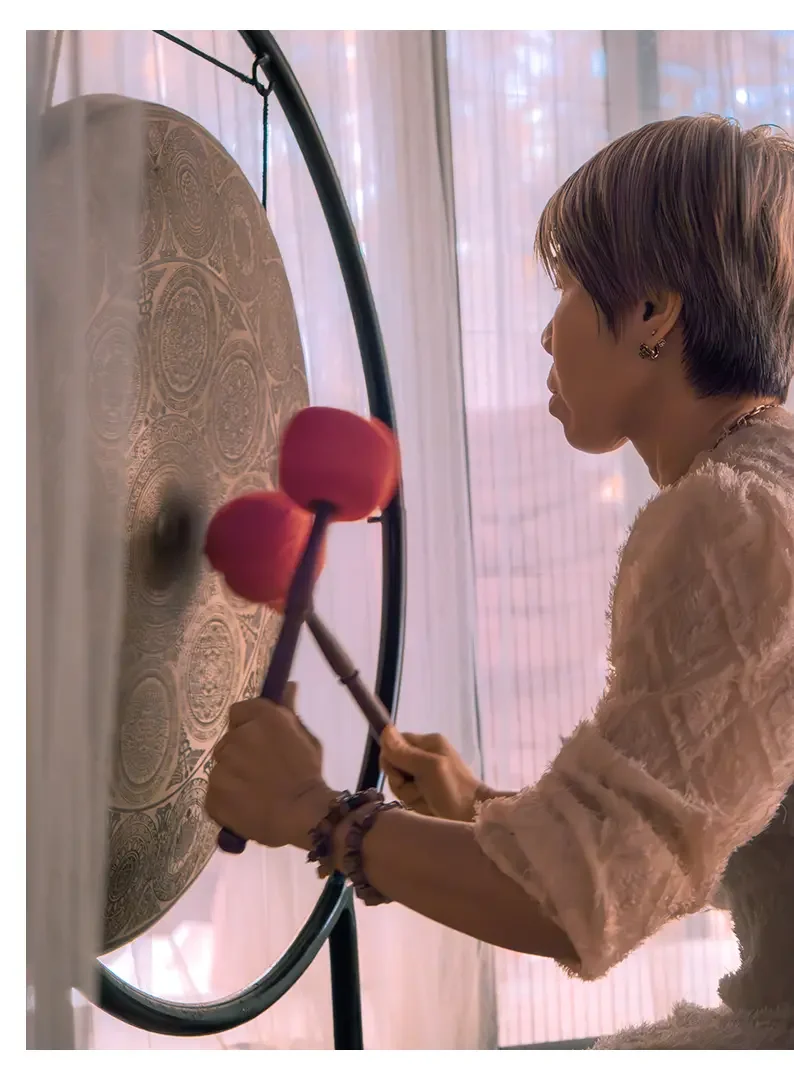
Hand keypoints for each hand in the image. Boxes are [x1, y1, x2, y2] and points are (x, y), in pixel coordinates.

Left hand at [206, 683, 335, 848]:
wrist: (304, 815)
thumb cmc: (309, 774)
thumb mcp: (306, 738)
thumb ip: (289, 713)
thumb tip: (288, 685)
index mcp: (262, 718)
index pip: (238, 712)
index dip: (247, 726)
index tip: (259, 741)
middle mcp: (238, 737)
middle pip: (229, 741)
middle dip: (240, 753)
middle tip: (261, 771)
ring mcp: (222, 766)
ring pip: (222, 768)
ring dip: (233, 777)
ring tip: (255, 792)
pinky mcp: (213, 794)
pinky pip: (215, 794)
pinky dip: (227, 800)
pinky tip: (245, 806)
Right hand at [379, 727, 486, 821]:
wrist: (473, 819)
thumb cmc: (454, 789)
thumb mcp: (429, 768)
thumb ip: (405, 752)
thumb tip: (384, 728)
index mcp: (428, 743)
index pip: (394, 743)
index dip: (390, 759)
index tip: (399, 774)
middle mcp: (425, 756)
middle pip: (394, 766)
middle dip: (402, 782)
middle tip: (419, 789)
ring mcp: (425, 776)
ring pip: (399, 784)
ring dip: (410, 795)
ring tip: (427, 800)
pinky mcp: (425, 794)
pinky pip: (407, 797)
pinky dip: (415, 804)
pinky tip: (427, 807)